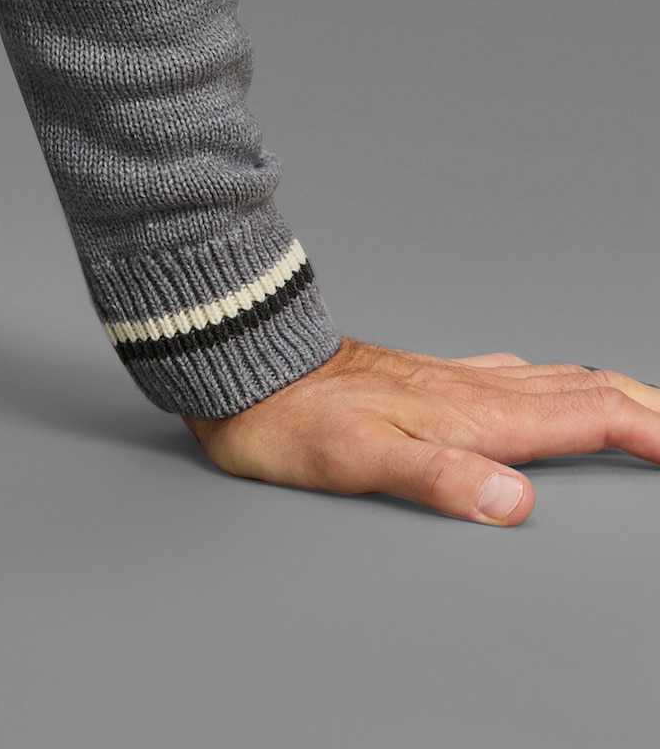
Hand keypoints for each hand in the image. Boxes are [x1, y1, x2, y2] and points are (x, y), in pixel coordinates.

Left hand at [190, 337, 659, 521]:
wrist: (247, 366)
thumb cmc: (295, 419)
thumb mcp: (362, 461)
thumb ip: (441, 479)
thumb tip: (514, 502)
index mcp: (476, 412)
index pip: (586, 415)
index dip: (647, 429)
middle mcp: (476, 389)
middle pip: (586, 390)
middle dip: (648, 408)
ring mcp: (455, 380)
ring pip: (558, 380)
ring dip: (613, 394)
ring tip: (648, 411)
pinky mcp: (433, 381)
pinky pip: (521, 378)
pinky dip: (563, 386)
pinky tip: (553, 390)